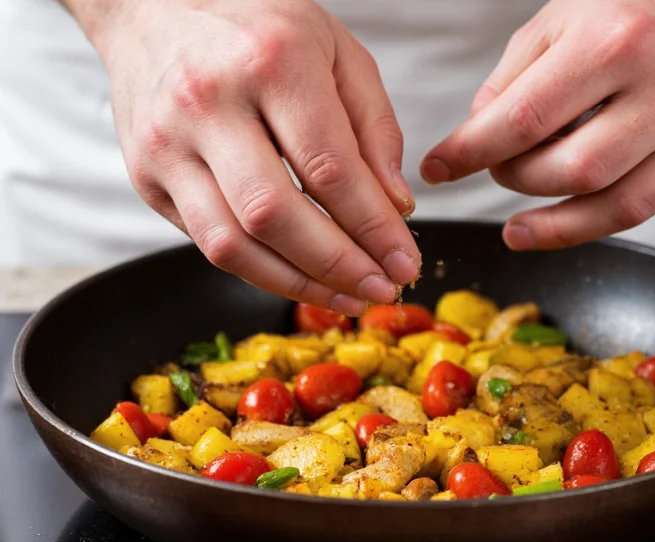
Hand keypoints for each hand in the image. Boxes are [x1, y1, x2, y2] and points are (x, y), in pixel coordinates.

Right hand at [78, 0, 419, 313]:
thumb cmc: (257, 26)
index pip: (329, 167)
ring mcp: (168, 144)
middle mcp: (208, 103)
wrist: (152, 8)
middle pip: (275, 214)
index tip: (405, 261)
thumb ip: (374, 128)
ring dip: (299, 284)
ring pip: (233, 243)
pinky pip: (208, 242)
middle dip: (339, 266)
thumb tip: (396, 206)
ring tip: (349, 297)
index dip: (374, 227)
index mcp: (270, 62)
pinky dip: (262, 270)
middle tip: (383, 289)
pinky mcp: (147, 176)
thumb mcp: (337, 52)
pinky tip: (302, 277)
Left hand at [421, 0, 654, 249]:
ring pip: (607, 204)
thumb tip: (479, 140)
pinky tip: (556, 224)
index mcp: (615, 40)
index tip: (438, 168)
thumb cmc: (639, 5)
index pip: (525, 117)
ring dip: (549, 220)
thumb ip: (513, 79)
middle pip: (567, 169)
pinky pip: (639, 211)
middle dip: (514, 179)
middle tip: (496, 167)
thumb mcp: (562, 18)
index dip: (471, 151)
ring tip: (517, 222)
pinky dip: (588, 225)